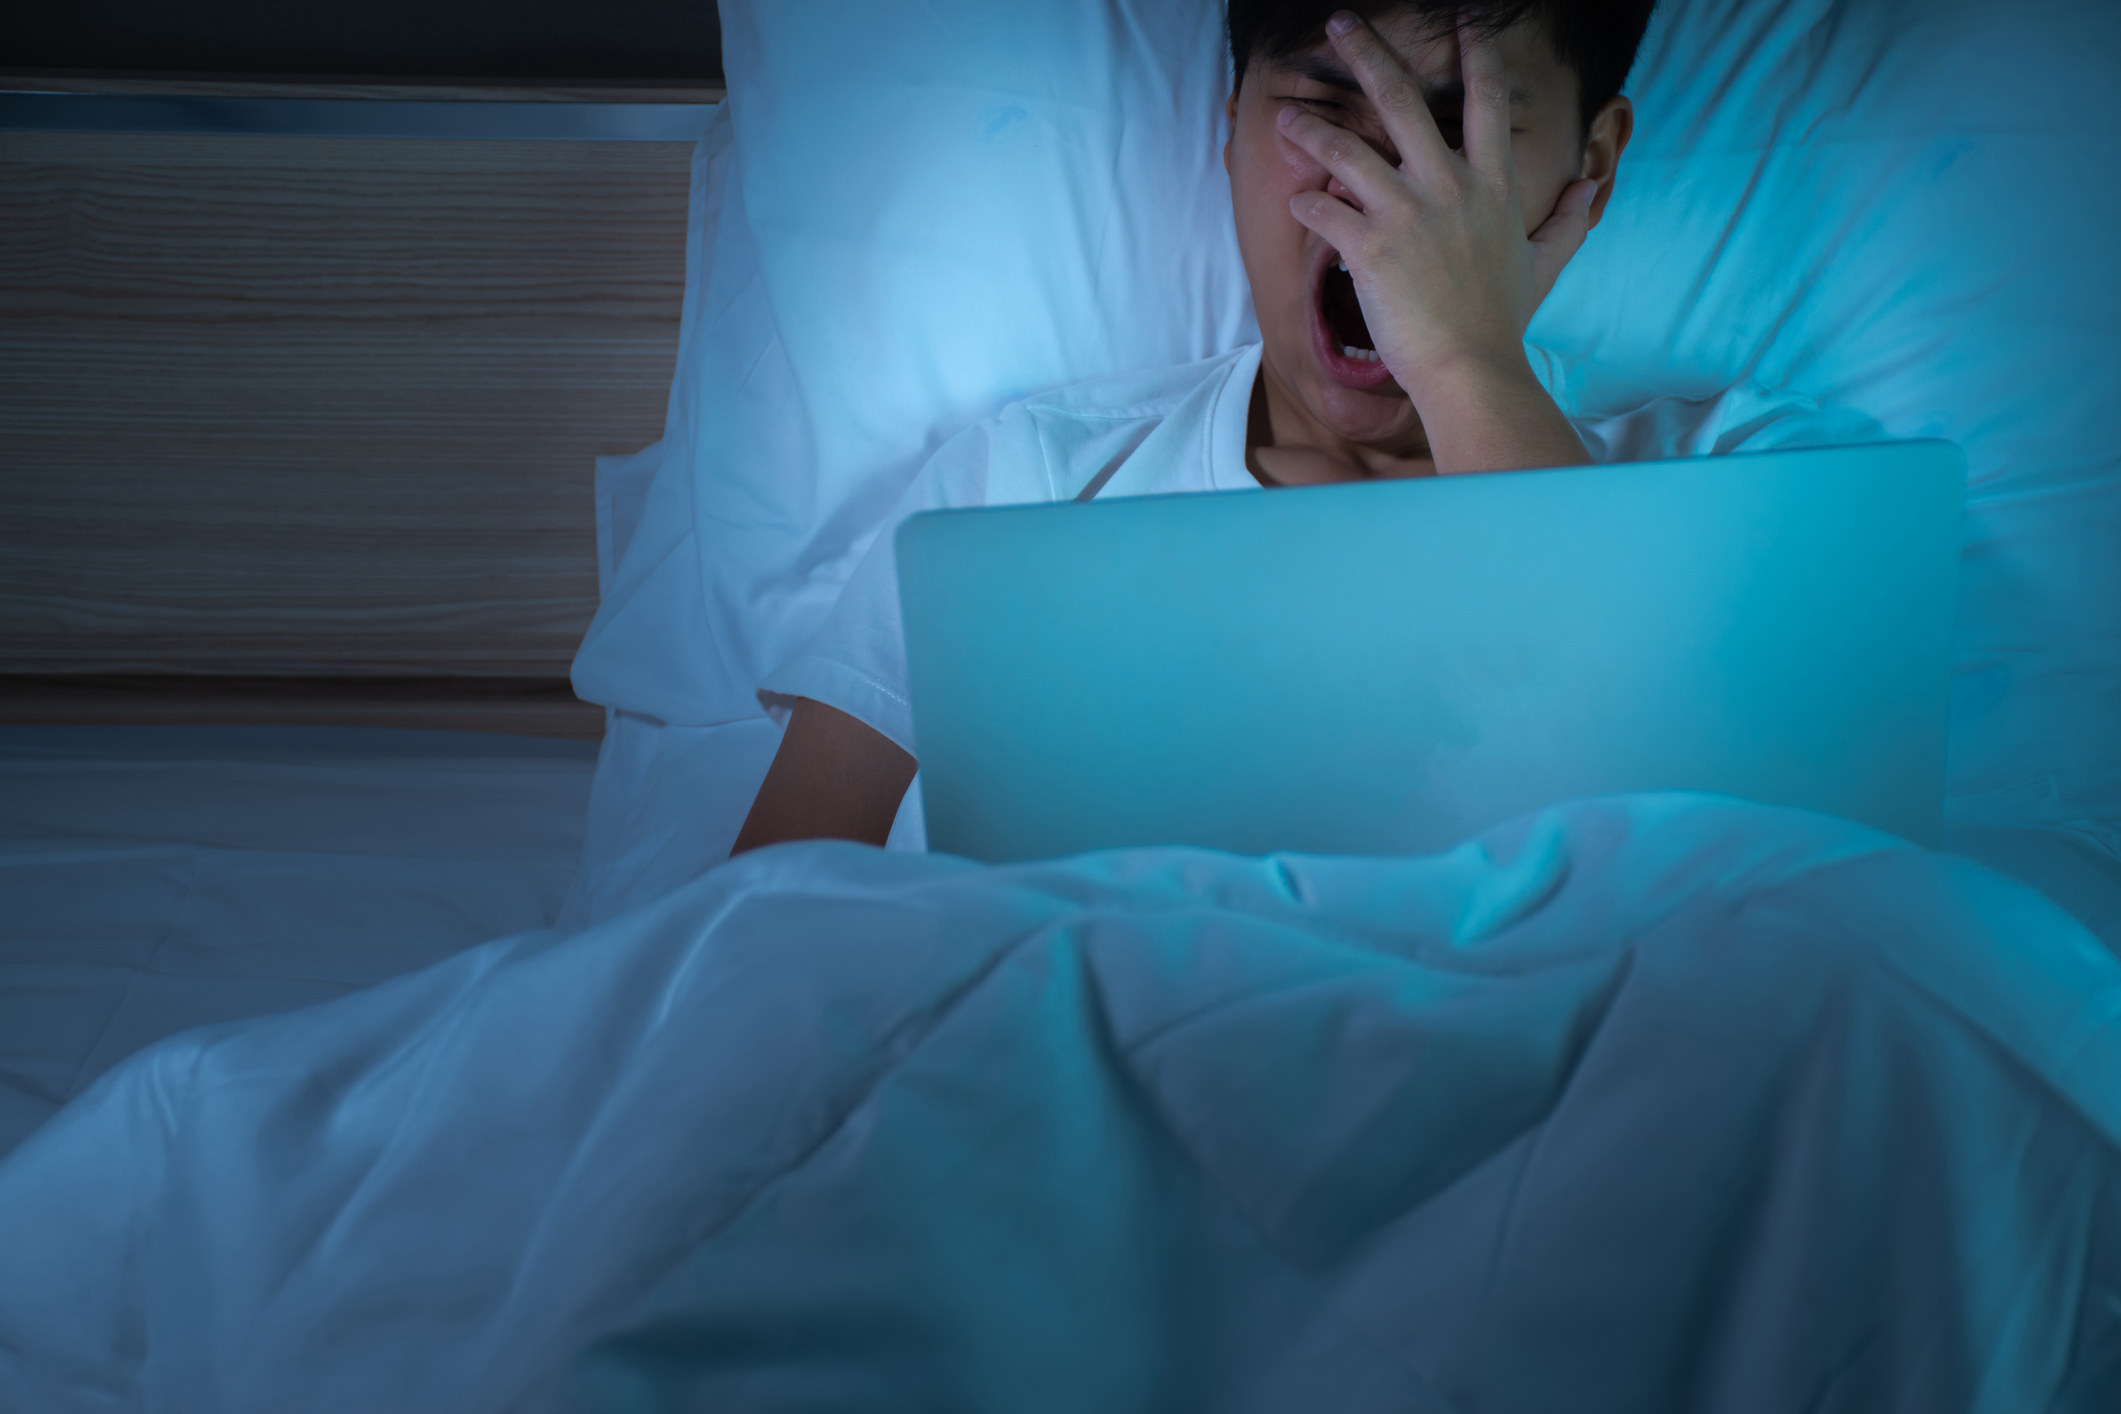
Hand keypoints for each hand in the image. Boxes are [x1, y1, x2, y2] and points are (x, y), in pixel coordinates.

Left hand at [1276, 11, 1595, 399]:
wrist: (1471, 369)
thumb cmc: (1502, 321)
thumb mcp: (1544, 264)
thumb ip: (1565, 221)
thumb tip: (1590, 191)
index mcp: (1492, 184)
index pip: (1488, 98)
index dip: (1475, 50)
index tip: (1464, 15)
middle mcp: (1448, 185)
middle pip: (1399, 97)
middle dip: (1365, 51)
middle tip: (1339, 21)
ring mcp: (1407, 212)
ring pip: (1344, 149)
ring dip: (1311, 130)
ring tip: (1287, 119)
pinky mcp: (1370, 247)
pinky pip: (1322, 211)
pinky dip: (1305, 205)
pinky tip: (1297, 205)